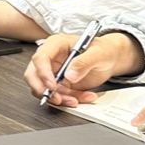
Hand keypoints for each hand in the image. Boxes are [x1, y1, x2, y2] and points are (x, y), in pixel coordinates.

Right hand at [23, 31, 142, 106]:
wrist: (111, 58)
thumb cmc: (103, 50)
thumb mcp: (98, 53)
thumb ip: (84, 62)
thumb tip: (70, 75)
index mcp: (56, 44)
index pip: (41, 58)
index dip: (43, 73)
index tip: (52, 86)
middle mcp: (52, 58)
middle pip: (33, 74)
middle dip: (42, 89)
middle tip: (57, 99)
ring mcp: (55, 72)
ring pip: (45, 89)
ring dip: (60, 98)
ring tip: (77, 99)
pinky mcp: (60, 84)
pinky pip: (58, 95)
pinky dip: (69, 100)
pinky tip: (84, 97)